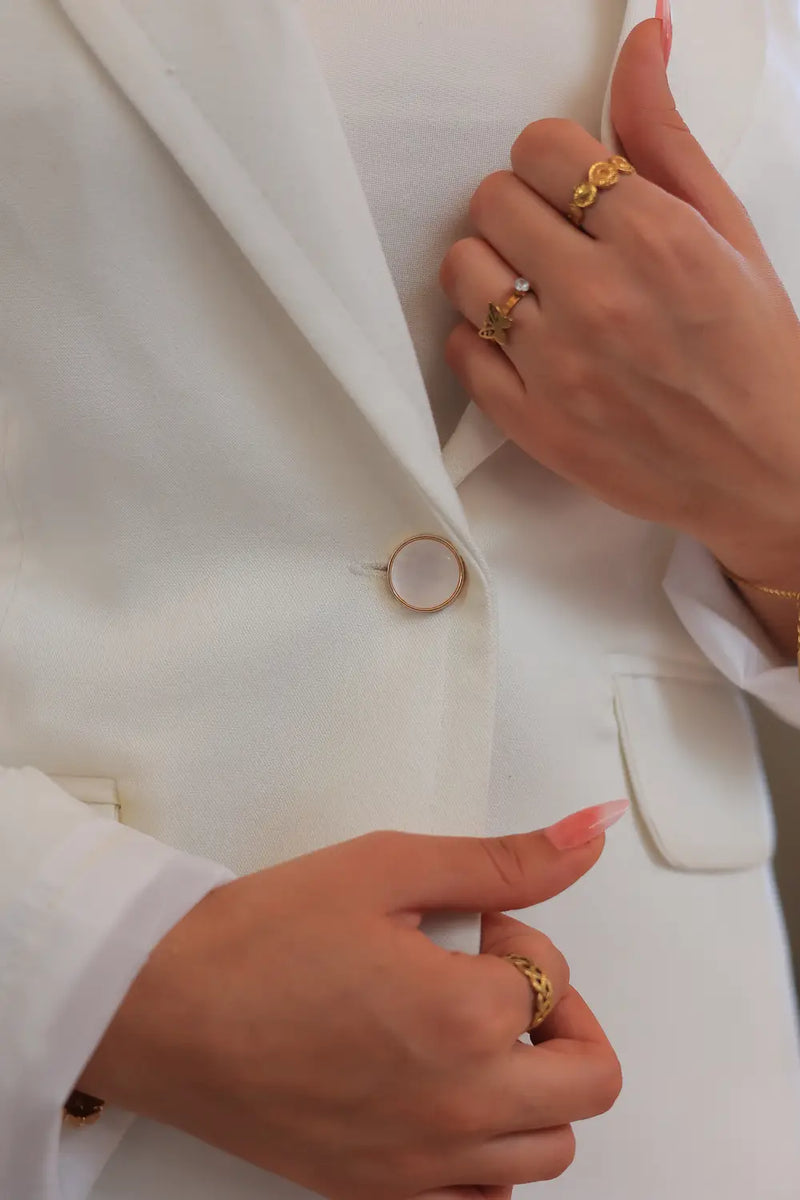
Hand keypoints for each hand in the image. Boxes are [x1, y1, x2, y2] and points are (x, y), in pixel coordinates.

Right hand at [77, 808, 624, 1199]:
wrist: (161, 1009)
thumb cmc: (256, 939)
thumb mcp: (386, 868)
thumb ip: (502, 859)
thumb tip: (588, 835)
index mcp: (462, 1019)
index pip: (554, 978)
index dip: (518, 937)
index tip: (472, 926)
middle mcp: (457, 1108)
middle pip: (589, 1079)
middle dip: (562, 1017)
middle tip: (501, 984)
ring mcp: (420, 1163)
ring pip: (550, 1150)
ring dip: (538, 1086)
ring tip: (475, 1037)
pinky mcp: (377, 1192)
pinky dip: (493, 1158)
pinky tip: (452, 1105)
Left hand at [439, 19, 799, 600]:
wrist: (763, 470)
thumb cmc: (756, 352)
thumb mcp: (727, 232)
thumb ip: (668, 138)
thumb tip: (644, 40)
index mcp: (654, 238)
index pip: (542, 147)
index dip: (553, 160)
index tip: (571, 184)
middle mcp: (598, 298)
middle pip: (491, 199)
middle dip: (520, 206)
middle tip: (553, 236)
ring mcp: (557, 366)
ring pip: (461, 270)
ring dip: (489, 267)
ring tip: (530, 288)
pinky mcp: (531, 422)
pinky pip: (459, 350)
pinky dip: (480, 340)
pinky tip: (522, 344)